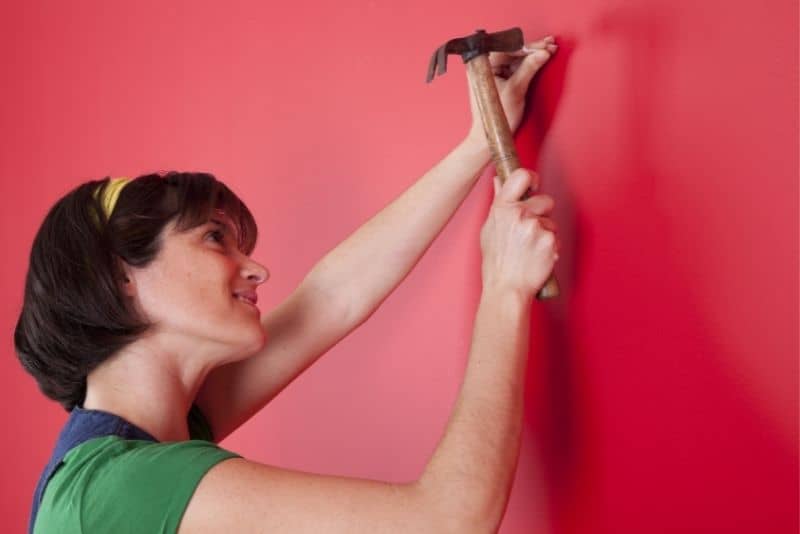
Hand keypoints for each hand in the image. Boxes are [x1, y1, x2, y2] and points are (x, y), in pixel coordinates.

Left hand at [465, 35, 557, 146]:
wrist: (489, 137)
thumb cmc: (495, 117)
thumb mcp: (515, 90)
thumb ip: (529, 68)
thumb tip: (543, 53)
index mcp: (481, 66)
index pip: (507, 48)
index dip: (528, 46)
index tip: (544, 45)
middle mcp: (484, 66)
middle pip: (511, 51)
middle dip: (532, 49)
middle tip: (550, 44)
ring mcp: (491, 72)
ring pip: (514, 58)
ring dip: (532, 54)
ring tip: (549, 48)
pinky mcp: (498, 80)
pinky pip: (514, 67)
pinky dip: (527, 64)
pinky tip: (539, 58)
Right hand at [480, 168, 559, 298]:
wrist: (506, 288)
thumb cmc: (496, 262)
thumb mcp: (490, 229)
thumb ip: (499, 204)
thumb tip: (499, 180)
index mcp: (502, 208)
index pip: (521, 176)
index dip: (531, 178)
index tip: (534, 186)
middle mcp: (519, 214)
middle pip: (545, 200)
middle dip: (543, 213)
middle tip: (530, 231)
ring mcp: (536, 227)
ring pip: (551, 222)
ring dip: (546, 233)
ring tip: (530, 249)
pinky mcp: (550, 241)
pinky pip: (557, 238)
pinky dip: (551, 248)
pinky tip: (537, 257)